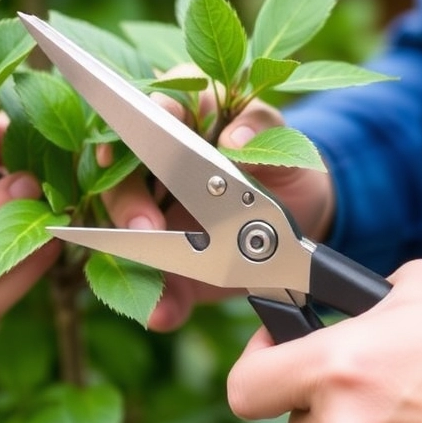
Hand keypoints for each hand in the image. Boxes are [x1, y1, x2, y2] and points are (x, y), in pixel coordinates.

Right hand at [104, 81, 335, 330]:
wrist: (302, 222)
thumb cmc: (286, 171)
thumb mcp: (288, 146)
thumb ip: (266, 134)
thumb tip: (235, 138)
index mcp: (188, 119)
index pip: (155, 108)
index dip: (137, 123)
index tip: (127, 145)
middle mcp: (156, 164)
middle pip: (120, 174)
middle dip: (127, 200)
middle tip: (148, 226)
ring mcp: (155, 213)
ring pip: (122, 231)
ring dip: (130, 257)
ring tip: (156, 280)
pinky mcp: (167, 262)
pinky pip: (154, 283)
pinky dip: (159, 302)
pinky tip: (163, 314)